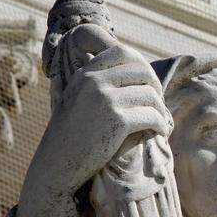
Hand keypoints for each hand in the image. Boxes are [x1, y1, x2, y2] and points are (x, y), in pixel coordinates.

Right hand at [25, 27, 172, 201]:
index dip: (142, 65)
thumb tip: (135, 71)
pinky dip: (161, 124)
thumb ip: (97, 83)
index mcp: (85, 73)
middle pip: (142, 71)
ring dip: (160, 109)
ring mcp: (105, 99)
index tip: (147, 84)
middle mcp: (94, 81)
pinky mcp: (117, 121)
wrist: (56, 164)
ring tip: (160, 121)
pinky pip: (152, 115)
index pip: (123, 52)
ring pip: (150, 94)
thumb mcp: (78, 98)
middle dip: (156, 87)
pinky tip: (159, 132)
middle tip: (158, 104)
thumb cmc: (71, 135)